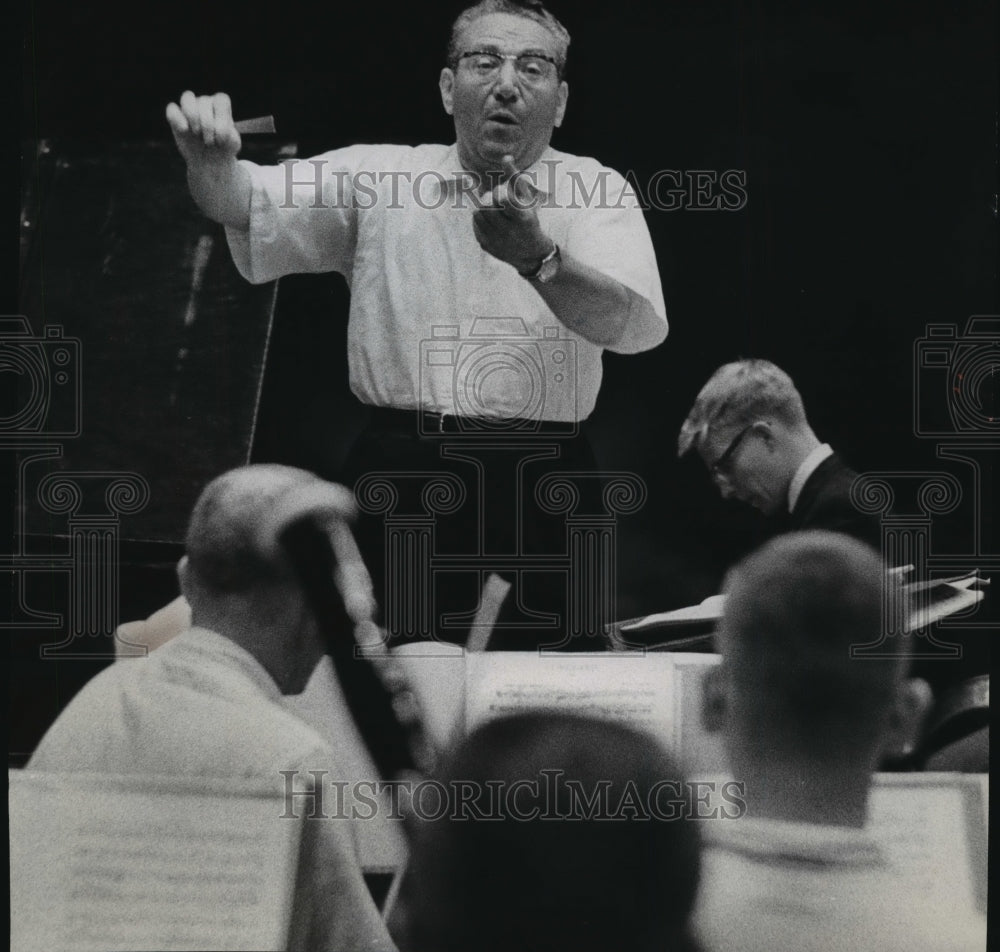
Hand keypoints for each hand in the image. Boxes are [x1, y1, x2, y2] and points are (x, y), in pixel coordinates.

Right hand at [165, 91, 241, 167]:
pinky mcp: (176, 117)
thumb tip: (215, 126)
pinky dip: (177, 118)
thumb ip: (229, 133)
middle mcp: (205, 103)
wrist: (210, 160)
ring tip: (197, 133)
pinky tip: (184, 130)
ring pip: (187, 97)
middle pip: (204, 102)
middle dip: (207, 125)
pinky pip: (172, 109)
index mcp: (221, 106)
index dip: (222, 118)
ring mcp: (189, 108)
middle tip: (210, 143)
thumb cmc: (224, 148)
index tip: (222, 138)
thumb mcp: (232, 144)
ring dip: (192, 116)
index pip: (221, 100)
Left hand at [472, 155, 551, 273]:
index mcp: (522, 218)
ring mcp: (496, 241)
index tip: (501, 193)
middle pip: (487, 206)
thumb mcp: (527, 199)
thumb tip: (505, 157)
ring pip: (478, 214)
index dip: (499, 193)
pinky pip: (476, 226)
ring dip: (482, 207)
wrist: (531, 254)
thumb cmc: (529, 219)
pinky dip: (480, 220)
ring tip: (491, 208)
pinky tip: (489, 221)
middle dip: (488, 199)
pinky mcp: (487, 246)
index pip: (502, 198)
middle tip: (493, 199)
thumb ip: (515, 177)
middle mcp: (509, 232)